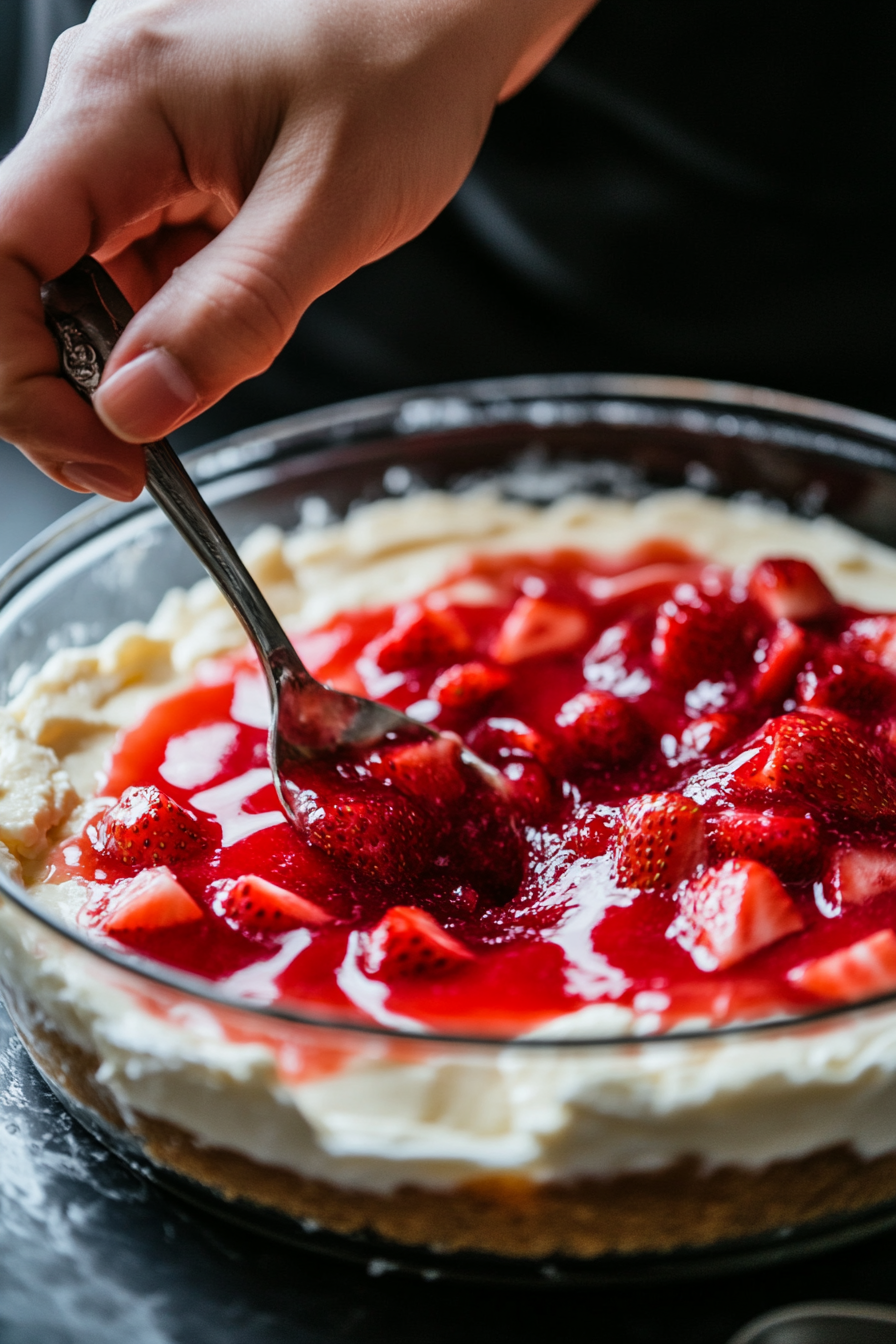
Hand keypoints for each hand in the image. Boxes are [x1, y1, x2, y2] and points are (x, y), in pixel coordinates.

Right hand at [0, 0, 593, 499]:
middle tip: (143, 458)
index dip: (19, 378)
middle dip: (74, 387)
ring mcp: (119, 136)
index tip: (99, 451)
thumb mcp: (329, 212)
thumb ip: (230, 316)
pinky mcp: (153, 162)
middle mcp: (95, 112)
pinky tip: (229, 304)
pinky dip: (166, 317)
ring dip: (133, 353)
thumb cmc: (403, 69)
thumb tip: (134, 410)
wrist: (448, 11)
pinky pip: (127, 264)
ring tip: (230, 339)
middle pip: (21, 283)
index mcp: (114, 105)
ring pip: (76, 285)